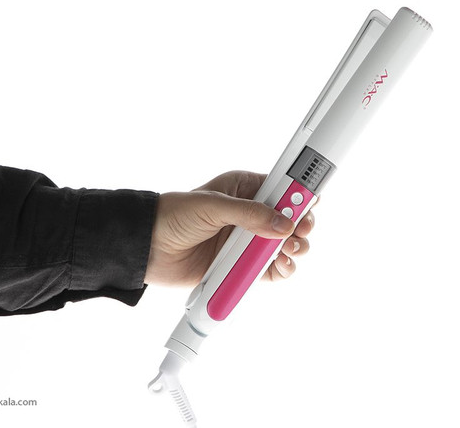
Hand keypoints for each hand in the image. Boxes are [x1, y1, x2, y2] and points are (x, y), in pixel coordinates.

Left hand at [145, 171, 315, 286]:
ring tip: (289, 251)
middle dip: (301, 225)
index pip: (282, 188)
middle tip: (300, 232)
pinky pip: (271, 269)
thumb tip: (283, 223)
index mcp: (244, 189)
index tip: (310, 203)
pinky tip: (281, 267)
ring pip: (285, 245)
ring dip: (294, 249)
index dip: (299, 195)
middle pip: (290, 219)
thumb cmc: (173, 216)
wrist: (148, 249)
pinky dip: (281, 269)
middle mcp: (250, 214)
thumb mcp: (212, 206)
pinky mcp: (242, 266)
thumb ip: (249, 214)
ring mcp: (247, 241)